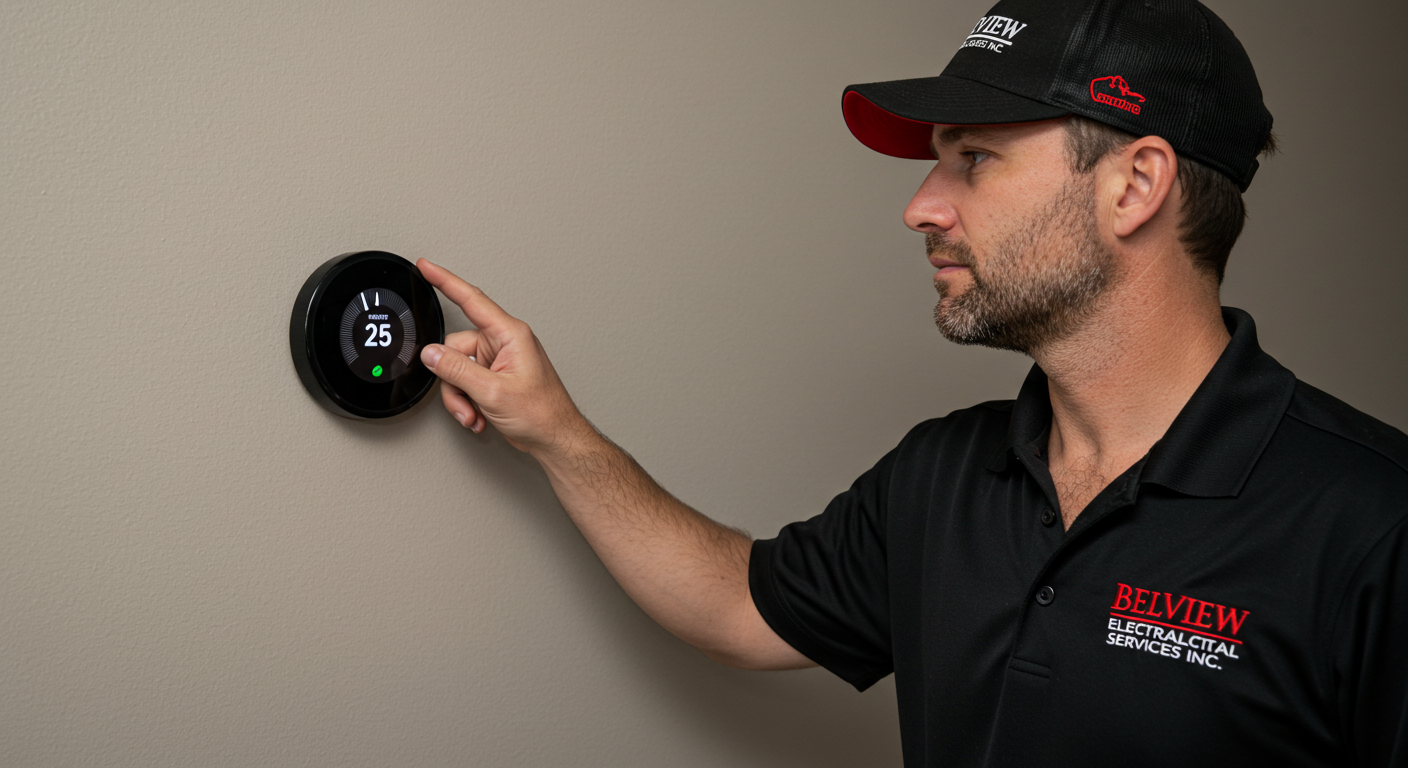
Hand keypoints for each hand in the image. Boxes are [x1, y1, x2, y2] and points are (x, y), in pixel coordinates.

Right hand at [416, 259, 589, 455]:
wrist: (555, 438)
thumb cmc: (541, 413)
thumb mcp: (491, 391)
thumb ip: (457, 370)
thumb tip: (431, 354)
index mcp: (510, 334)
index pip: (471, 300)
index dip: (445, 281)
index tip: (426, 266)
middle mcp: (504, 343)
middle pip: (456, 348)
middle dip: (454, 380)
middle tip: (466, 402)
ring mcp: (499, 360)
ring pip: (457, 370)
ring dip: (461, 397)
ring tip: (476, 413)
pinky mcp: (495, 376)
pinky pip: (467, 382)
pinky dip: (468, 401)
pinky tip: (480, 415)